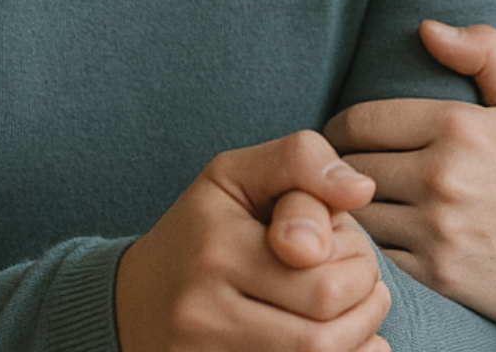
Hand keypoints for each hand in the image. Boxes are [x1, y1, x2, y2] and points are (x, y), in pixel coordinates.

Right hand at [116, 129, 394, 351]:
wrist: (132, 301)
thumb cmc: (200, 229)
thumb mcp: (237, 175)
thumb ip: (300, 162)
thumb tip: (362, 189)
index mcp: (218, 252)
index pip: (325, 280)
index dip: (358, 263)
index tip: (343, 246)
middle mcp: (205, 314)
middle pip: (324, 333)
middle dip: (364, 303)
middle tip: (356, 278)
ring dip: (355, 337)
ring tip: (353, 309)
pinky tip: (341, 342)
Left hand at [324, 21, 495, 335]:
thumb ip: (483, 52)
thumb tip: (426, 29)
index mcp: (461, 126)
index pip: (361, 120)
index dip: (340, 128)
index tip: (341, 137)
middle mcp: (444, 176)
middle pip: (348, 167)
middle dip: (335, 169)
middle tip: (334, 173)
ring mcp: (438, 229)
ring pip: (353, 213)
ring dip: (344, 210)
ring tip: (345, 207)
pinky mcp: (435, 273)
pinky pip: (372, 255)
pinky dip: (365, 248)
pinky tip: (372, 241)